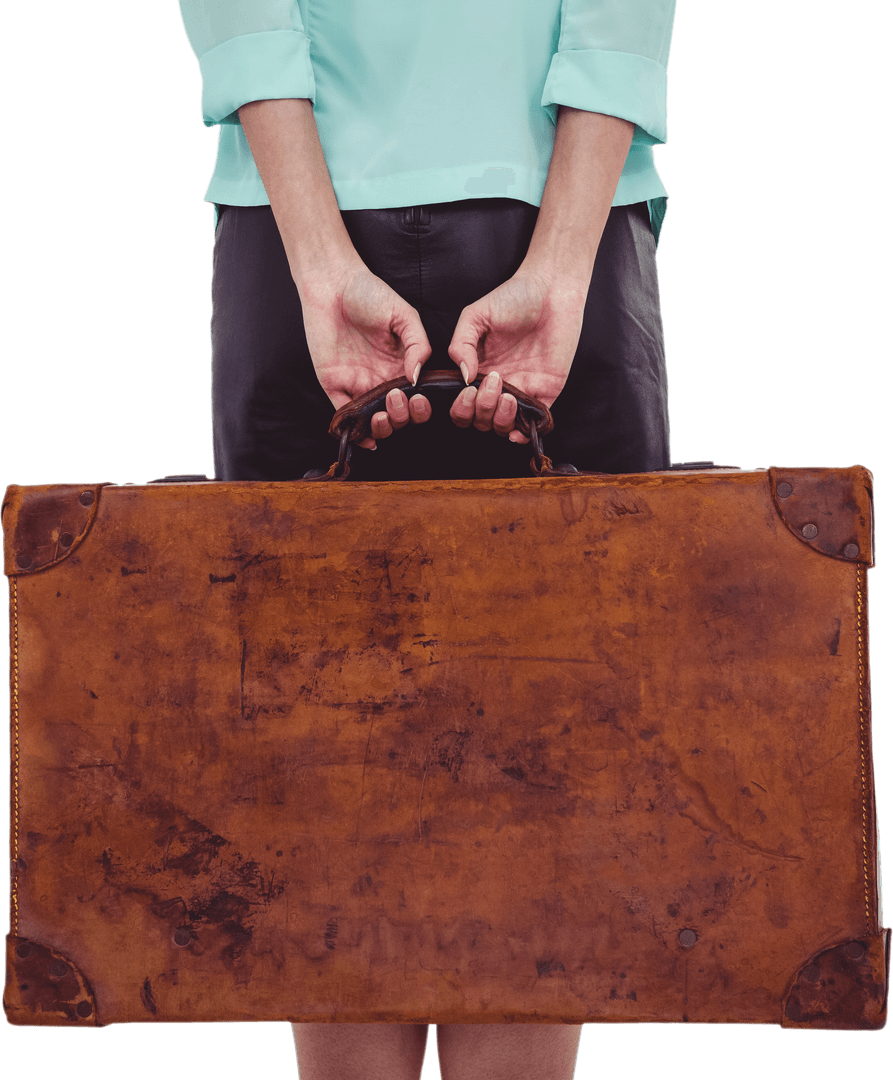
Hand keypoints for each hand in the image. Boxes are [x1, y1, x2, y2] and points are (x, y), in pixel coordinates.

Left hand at [299, 263, 432, 448]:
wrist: (332, 284)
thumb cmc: (369, 293)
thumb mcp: (404, 315)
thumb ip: (418, 345)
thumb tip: (417, 378)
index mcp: (401, 366)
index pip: (415, 398)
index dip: (420, 406)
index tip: (418, 398)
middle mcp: (381, 379)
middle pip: (397, 414)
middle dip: (402, 417)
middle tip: (397, 400)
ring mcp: (358, 384)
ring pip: (373, 420)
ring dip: (382, 428)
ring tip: (383, 416)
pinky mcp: (334, 384)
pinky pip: (344, 416)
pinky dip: (354, 431)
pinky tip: (366, 436)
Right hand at [446, 270, 588, 442]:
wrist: (551, 290)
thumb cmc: (512, 297)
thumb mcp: (475, 316)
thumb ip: (461, 345)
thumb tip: (463, 377)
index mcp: (477, 371)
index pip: (462, 405)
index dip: (462, 406)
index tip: (469, 389)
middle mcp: (497, 385)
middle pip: (480, 420)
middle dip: (481, 410)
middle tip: (491, 384)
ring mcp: (522, 391)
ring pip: (503, 426)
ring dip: (500, 419)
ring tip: (507, 395)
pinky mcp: (546, 392)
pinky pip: (534, 424)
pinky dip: (523, 433)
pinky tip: (518, 428)